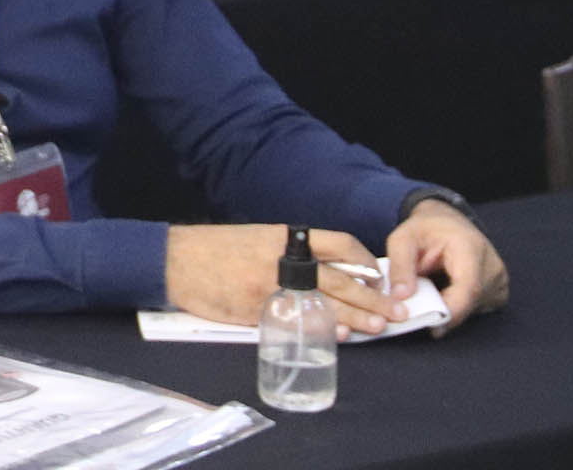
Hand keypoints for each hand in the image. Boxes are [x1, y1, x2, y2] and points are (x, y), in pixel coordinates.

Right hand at [162, 226, 399, 333]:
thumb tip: (323, 273)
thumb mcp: (255, 239)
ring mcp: (273, 285)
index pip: (338, 242)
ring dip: (357, 316)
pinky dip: (323, 329)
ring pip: (327, 301)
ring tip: (380, 327)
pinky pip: (299, 320)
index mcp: (285, 236)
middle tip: (396, 311)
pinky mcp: (260, 309)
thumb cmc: (216, 250)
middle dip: (372, 297)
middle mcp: (284, 258)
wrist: (176, 259)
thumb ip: (286, 254)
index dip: (364, 260)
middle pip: (341, 277)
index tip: (378, 275)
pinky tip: (342, 335)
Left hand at [384, 201, 508, 333]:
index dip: (452, 312)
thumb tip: (401, 298)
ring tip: (433, 289)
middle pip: (470, 303)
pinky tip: (446, 291)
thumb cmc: (424, 229)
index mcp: (471, 248)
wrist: (447, 222)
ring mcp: (499, 281)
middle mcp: (492, 266)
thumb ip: (400, 266)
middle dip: (443, 311)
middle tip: (419, 306)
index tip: (433, 328)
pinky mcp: (499, 292)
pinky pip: (477, 309)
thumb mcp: (403, 239)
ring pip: (473, 309)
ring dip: (450, 308)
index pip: (469, 288)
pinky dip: (459, 307)